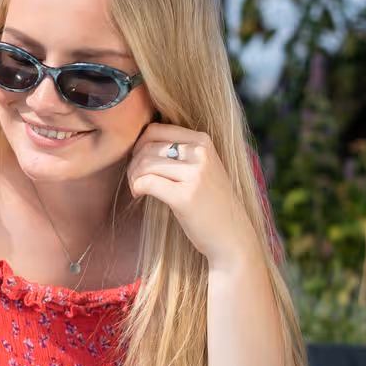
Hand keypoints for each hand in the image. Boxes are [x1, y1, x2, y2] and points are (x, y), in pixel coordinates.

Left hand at [127, 124, 255, 270]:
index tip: (139, 164)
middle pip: (146, 146)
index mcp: (203, 141)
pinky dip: (136, 188)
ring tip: (137, 190)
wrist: (232, 236)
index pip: (155, 129)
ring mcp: (195, 174)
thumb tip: (138, 143)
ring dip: (133, 177)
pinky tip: (139, 196)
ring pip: (144, 164)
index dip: (138, 146)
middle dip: (133, 164)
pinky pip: (146, 183)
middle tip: (135, 181)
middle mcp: (200, 153)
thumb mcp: (201, 168)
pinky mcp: (185, 197)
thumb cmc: (210, 203)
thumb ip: (178, 152)